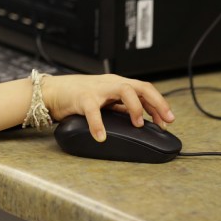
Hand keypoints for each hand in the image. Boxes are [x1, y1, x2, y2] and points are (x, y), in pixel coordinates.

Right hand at [41, 74, 174, 141]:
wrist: (52, 91)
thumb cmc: (78, 96)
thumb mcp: (104, 100)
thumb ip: (120, 106)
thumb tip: (142, 117)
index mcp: (117, 84)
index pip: (144, 89)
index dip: (159, 104)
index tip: (168, 120)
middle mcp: (110, 84)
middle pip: (140, 87)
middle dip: (157, 103)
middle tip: (166, 121)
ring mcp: (97, 89)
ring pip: (124, 90)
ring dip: (135, 108)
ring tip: (138, 124)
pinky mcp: (82, 98)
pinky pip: (93, 111)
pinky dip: (98, 125)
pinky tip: (101, 137)